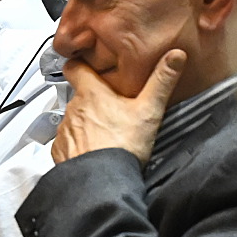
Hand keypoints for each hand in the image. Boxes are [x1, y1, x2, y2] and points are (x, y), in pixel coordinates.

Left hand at [50, 49, 185, 165]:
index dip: (79, 64)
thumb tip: (175, 55)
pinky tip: (93, 152)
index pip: (74, 67)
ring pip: (73, 119)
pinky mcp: (60, 151)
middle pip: (78, 96)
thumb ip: (161, 81)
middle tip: (110, 107)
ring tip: (105, 133)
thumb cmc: (123, 145)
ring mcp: (64, 131)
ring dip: (85, 123)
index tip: (87, 65)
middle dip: (91, 100)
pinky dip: (77, 145)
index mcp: (91, 93)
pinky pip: (67, 142)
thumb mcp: (149, 110)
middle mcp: (72, 109)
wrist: (101, 181)